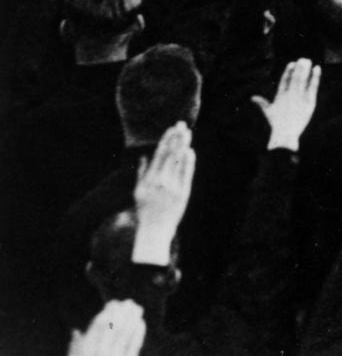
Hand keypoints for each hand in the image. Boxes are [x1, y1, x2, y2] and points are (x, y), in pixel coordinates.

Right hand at [65, 301, 146, 355]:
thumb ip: (74, 350)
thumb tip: (76, 331)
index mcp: (85, 355)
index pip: (97, 327)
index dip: (107, 312)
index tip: (113, 304)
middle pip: (113, 328)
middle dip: (122, 312)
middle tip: (128, 302)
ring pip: (125, 334)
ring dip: (132, 319)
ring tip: (137, 308)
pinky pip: (133, 347)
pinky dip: (138, 333)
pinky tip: (141, 323)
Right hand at [131, 122, 194, 265]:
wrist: (154, 231)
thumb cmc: (145, 211)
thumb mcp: (138, 192)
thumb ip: (141, 173)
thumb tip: (143, 156)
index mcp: (147, 181)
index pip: (158, 155)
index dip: (166, 140)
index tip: (171, 128)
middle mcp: (159, 182)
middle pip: (169, 154)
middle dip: (176, 138)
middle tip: (182, 124)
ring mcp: (172, 187)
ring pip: (178, 161)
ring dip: (183, 145)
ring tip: (187, 133)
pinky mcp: (182, 193)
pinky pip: (186, 173)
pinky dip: (188, 161)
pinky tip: (190, 151)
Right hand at [253, 58, 321, 150]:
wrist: (285, 135)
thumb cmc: (276, 123)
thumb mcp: (269, 112)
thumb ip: (262, 103)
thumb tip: (252, 97)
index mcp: (280, 96)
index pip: (284, 80)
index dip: (288, 71)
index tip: (292, 63)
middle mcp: (290, 95)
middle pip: (295, 78)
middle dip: (299, 68)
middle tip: (303, 59)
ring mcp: (299, 98)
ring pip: (303, 80)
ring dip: (306, 70)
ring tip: (309, 61)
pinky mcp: (309, 102)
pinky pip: (313, 87)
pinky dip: (315, 77)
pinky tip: (317, 69)